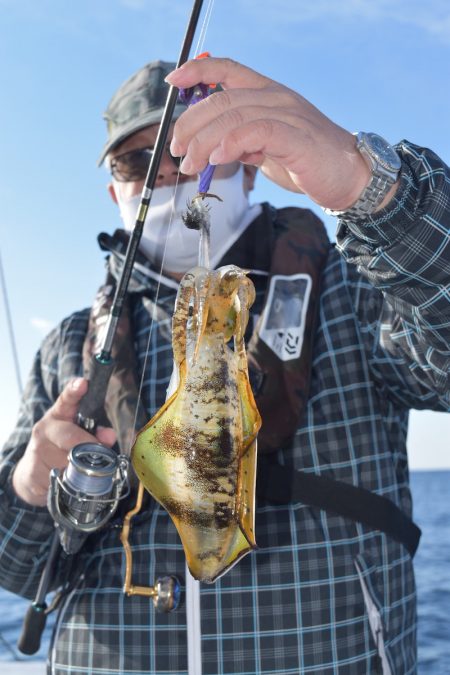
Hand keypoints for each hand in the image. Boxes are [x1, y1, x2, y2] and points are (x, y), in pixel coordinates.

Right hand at [12, 378, 116, 506]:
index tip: (83, 384)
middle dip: (89, 445)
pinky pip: (60, 477)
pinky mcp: (33, 470)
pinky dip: (69, 481)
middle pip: (70, 436)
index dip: (75, 391)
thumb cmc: (61, 449)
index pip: (66, 399)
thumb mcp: (77, 436)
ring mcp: (37, 450)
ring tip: (80, 469)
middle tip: (102, 453)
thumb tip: (110, 435)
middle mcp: (45, 429)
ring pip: (68, 460)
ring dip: (81, 467)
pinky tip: (66, 478)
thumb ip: (95, 432)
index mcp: (59, 415)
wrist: (32, 473)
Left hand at [167, 57, 370, 210]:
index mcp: (269, 94)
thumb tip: (215, 148)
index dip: (198, 70)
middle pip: (222, 98)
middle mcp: (277, 97)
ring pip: (233, 115)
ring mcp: (288, 114)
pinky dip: (232, 143)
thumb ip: (244, 143)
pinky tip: (218, 158)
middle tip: (178, 151)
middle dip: (191, 124)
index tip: (173, 81)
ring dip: (204, 141)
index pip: (229, 70)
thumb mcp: (268, 150)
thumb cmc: (309, 164)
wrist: (351, 179)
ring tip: (191, 165)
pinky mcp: (296, 137)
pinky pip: (257, 132)